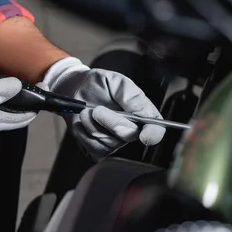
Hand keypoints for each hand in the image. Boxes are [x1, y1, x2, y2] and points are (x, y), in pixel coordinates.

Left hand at [43, 57, 164, 160]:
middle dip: (111, 122)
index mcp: (142, 112)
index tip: (145, 136)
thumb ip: (130, 95)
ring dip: (93, 126)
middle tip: (97, 109)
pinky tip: (82, 124)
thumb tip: (141, 111)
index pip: (155, 128)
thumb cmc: (99, 85)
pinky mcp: (99, 148)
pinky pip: (95, 149)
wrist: (75, 90)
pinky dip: (84, 135)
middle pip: (129, 136)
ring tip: (86, 111)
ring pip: (109, 144)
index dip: (153, 134)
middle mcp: (131, 129)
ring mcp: (115, 141)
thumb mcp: (116, 81)